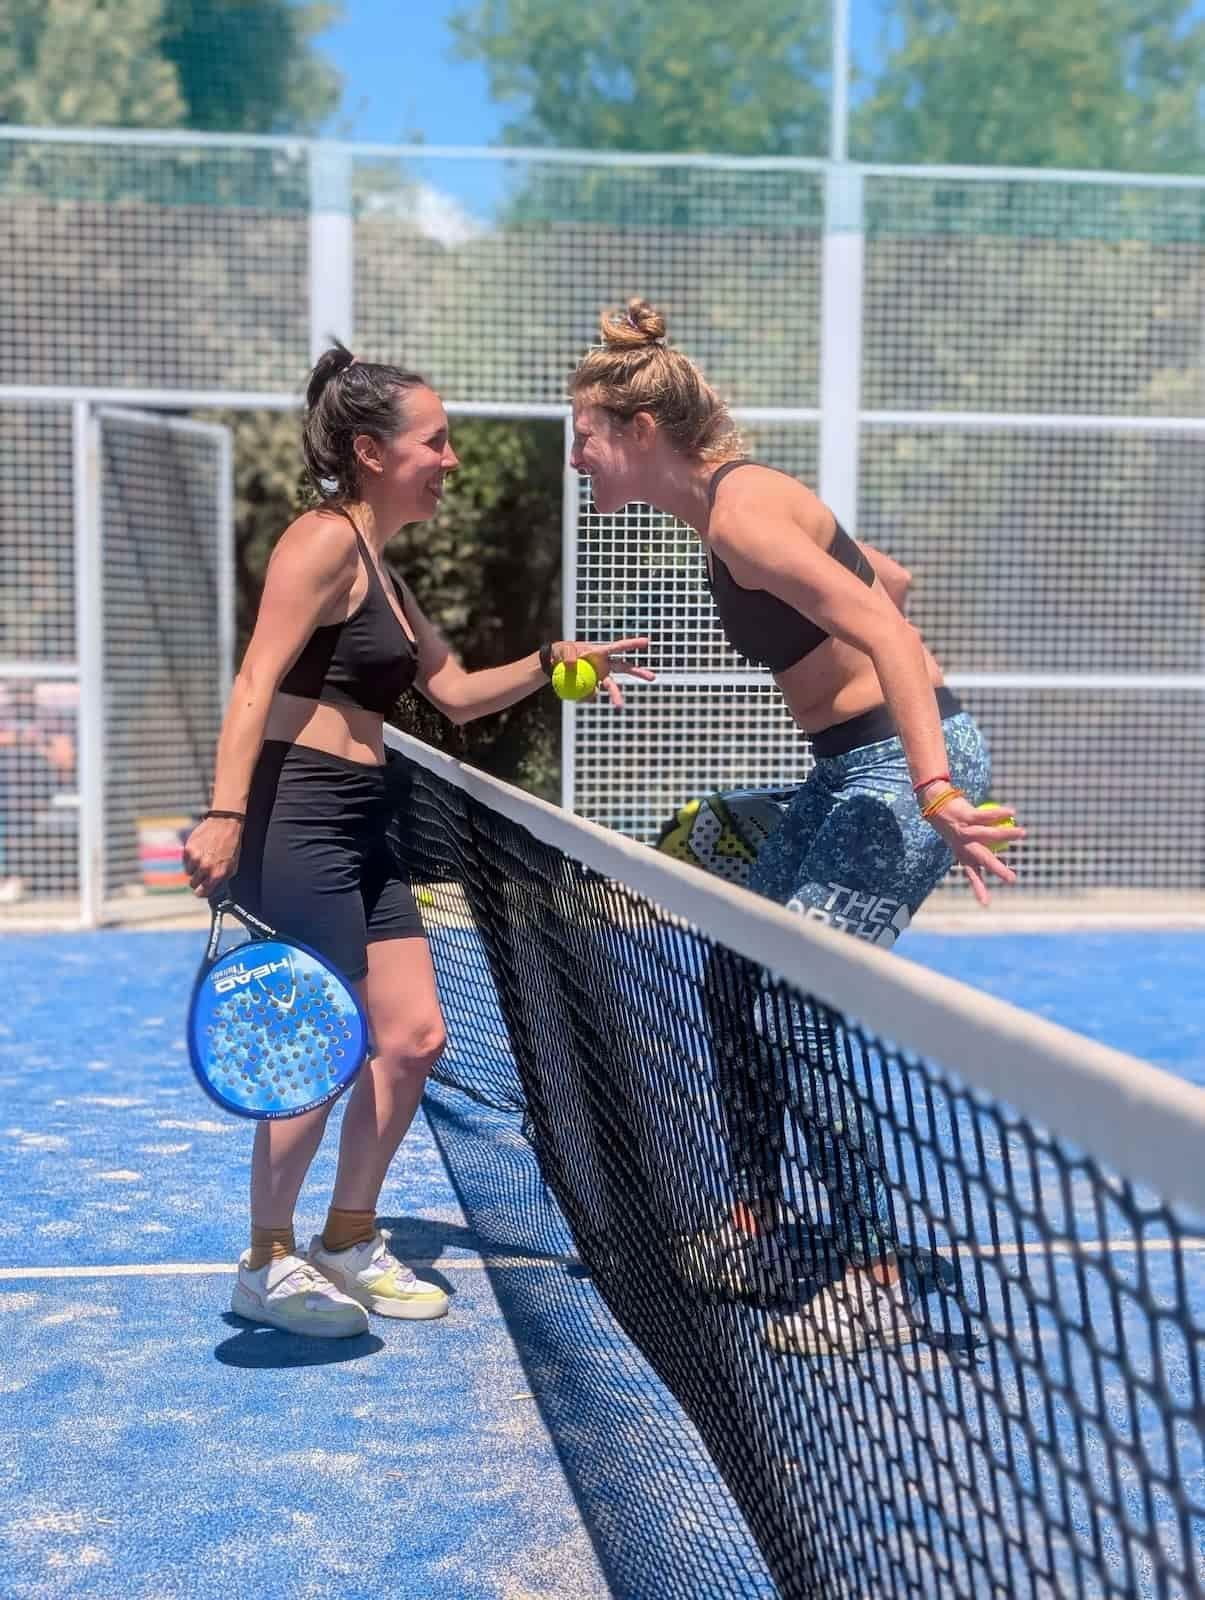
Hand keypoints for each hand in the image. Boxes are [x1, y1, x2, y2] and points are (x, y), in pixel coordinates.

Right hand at [182, 816, 242, 898]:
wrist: (225, 824)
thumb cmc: (231, 844)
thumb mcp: (233, 866)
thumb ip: (222, 879)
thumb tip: (212, 889)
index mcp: (217, 874)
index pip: (202, 893)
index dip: (201, 892)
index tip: (201, 891)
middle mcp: (205, 868)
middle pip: (193, 883)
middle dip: (198, 880)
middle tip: (203, 873)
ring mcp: (195, 858)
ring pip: (188, 872)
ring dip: (194, 868)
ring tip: (203, 859)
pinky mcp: (188, 849)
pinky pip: (185, 861)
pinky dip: (190, 858)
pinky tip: (199, 851)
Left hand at [552, 637, 655, 708]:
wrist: (554, 666)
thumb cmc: (560, 653)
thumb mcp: (562, 650)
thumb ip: (568, 655)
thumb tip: (572, 664)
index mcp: (600, 652)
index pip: (619, 647)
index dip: (632, 644)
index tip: (647, 642)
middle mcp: (604, 665)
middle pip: (625, 668)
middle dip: (638, 672)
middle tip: (653, 677)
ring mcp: (600, 677)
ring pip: (612, 686)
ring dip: (616, 696)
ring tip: (620, 707)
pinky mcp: (593, 687)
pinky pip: (594, 695)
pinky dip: (587, 698)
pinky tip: (578, 698)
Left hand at [921, 791, 1025, 907]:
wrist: (935, 806)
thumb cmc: (954, 827)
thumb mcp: (963, 842)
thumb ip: (981, 851)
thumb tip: (1002, 859)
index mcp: (963, 854)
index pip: (972, 875)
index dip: (979, 889)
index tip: (985, 903)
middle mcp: (964, 844)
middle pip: (983, 858)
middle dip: (997, 869)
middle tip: (1012, 879)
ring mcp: (965, 830)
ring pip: (988, 833)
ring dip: (1007, 834)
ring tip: (1023, 833)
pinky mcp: (966, 815)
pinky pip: (986, 815)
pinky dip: (1000, 814)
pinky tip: (1012, 812)